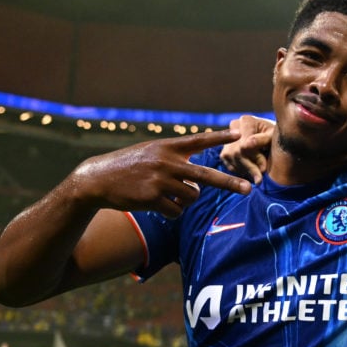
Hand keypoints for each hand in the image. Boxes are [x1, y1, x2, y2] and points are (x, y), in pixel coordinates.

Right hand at [72, 129, 249, 217]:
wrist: (98, 179)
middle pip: (206, 175)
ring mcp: (160, 180)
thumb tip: (198, 183)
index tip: (239, 134)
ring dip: (184, 201)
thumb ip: (176, 161)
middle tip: (248, 189)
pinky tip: (155, 204)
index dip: (220, 138)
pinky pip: (176, 211)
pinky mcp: (153, 198)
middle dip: (229, 183)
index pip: (199, 141)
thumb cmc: (129, 166)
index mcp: (168, 148)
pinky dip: (170, 212)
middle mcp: (167, 162)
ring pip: (191, 197)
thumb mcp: (152, 153)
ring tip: (167, 195)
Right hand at [220, 115, 274, 182]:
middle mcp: (233, 127)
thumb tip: (248, 144)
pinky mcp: (224, 153)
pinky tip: (251, 172)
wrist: (273, 142)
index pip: (244, 144)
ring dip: (246, 171)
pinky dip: (241, 172)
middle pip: (237, 153)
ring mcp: (227, 140)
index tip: (264, 169)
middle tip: (260, 178)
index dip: (255, 158)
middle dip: (250, 167)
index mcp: (246, 121)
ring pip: (232, 160)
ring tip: (258, 175)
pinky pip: (229, 166)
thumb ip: (263, 140)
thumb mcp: (274, 137)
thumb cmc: (277, 139)